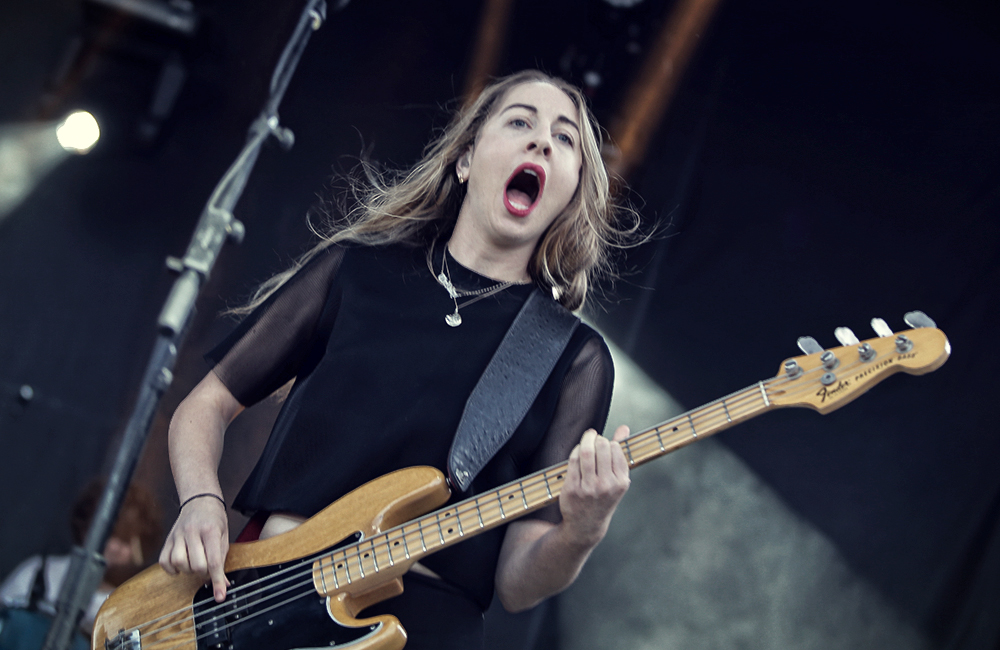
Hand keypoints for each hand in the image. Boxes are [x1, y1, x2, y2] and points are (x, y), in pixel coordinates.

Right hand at [159, 497, 230, 601]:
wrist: (200, 501)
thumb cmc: (215, 520)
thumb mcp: (224, 536)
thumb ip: (222, 560)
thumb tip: (224, 585)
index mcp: (210, 531)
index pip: (214, 562)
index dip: (218, 581)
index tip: (220, 597)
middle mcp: (192, 532)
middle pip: (196, 565)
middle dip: (204, 572)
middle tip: (207, 566)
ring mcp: (177, 535)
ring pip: (179, 564)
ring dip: (188, 570)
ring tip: (194, 563)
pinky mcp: (167, 540)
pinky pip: (164, 562)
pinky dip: (172, 569)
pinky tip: (181, 565)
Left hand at [559, 426, 630, 547]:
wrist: (586, 525)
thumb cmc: (603, 497)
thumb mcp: (617, 479)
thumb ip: (620, 451)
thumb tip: (624, 428)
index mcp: (621, 482)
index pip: (615, 449)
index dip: (609, 442)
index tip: (605, 445)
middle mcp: (606, 485)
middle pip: (601, 447)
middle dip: (596, 438)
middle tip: (594, 439)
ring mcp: (588, 487)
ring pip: (586, 452)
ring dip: (585, 440)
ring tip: (587, 439)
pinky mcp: (572, 488)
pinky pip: (573, 460)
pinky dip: (576, 451)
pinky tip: (578, 452)